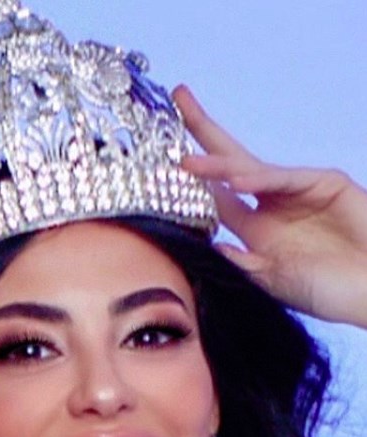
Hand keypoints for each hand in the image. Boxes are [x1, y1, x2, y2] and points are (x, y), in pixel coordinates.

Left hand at [173, 85, 366, 327]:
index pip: (214, 195)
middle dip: (201, 129)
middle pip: (228, 161)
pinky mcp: (326, 183)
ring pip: (250, 168)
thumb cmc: (325, 291)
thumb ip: (239, 262)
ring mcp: (297, 190)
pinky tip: (236, 182)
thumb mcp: (271, 281)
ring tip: (187, 161)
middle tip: (177, 95)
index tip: (161, 159)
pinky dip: (261, 179)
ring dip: (218, 163)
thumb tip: (203, 245)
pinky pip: (285, 179)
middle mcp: (270, 204)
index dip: (190, 176)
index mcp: (254, 228)